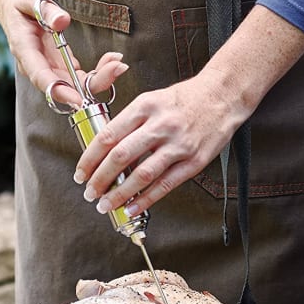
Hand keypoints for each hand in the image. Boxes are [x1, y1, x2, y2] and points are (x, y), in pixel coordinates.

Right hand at [0, 0, 126, 105]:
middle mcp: (37, 65)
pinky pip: (81, 77)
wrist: (15, 0)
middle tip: (116, 70)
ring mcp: (49, 67)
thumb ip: (47, 10)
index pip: (41, 77)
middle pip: (64, 87)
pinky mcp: (61, 65)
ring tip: (119, 64)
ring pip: (75, 85)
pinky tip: (113, 61)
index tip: (79, 100)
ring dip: (100, 79)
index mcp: (25, 50)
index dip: (60, 91)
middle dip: (91, 85)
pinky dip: (98, 72)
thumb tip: (62, 21)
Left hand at [73, 71, 249, 215]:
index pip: (108, 135)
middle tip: (89, 193)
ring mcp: (178, 144)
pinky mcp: (194, 161)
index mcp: (145, 106)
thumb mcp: (152, 99)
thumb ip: (130, 122)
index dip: (90, 158)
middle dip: (100, 179)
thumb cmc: (184, 98)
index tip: (80, 173)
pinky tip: (132, 208)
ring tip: (105, 205)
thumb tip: (104, 150)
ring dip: (119, 194)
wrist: (223, 95)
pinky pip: (166, 185)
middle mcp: (160, 125)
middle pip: (121, 156)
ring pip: (142, 175)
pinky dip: (146, 199)